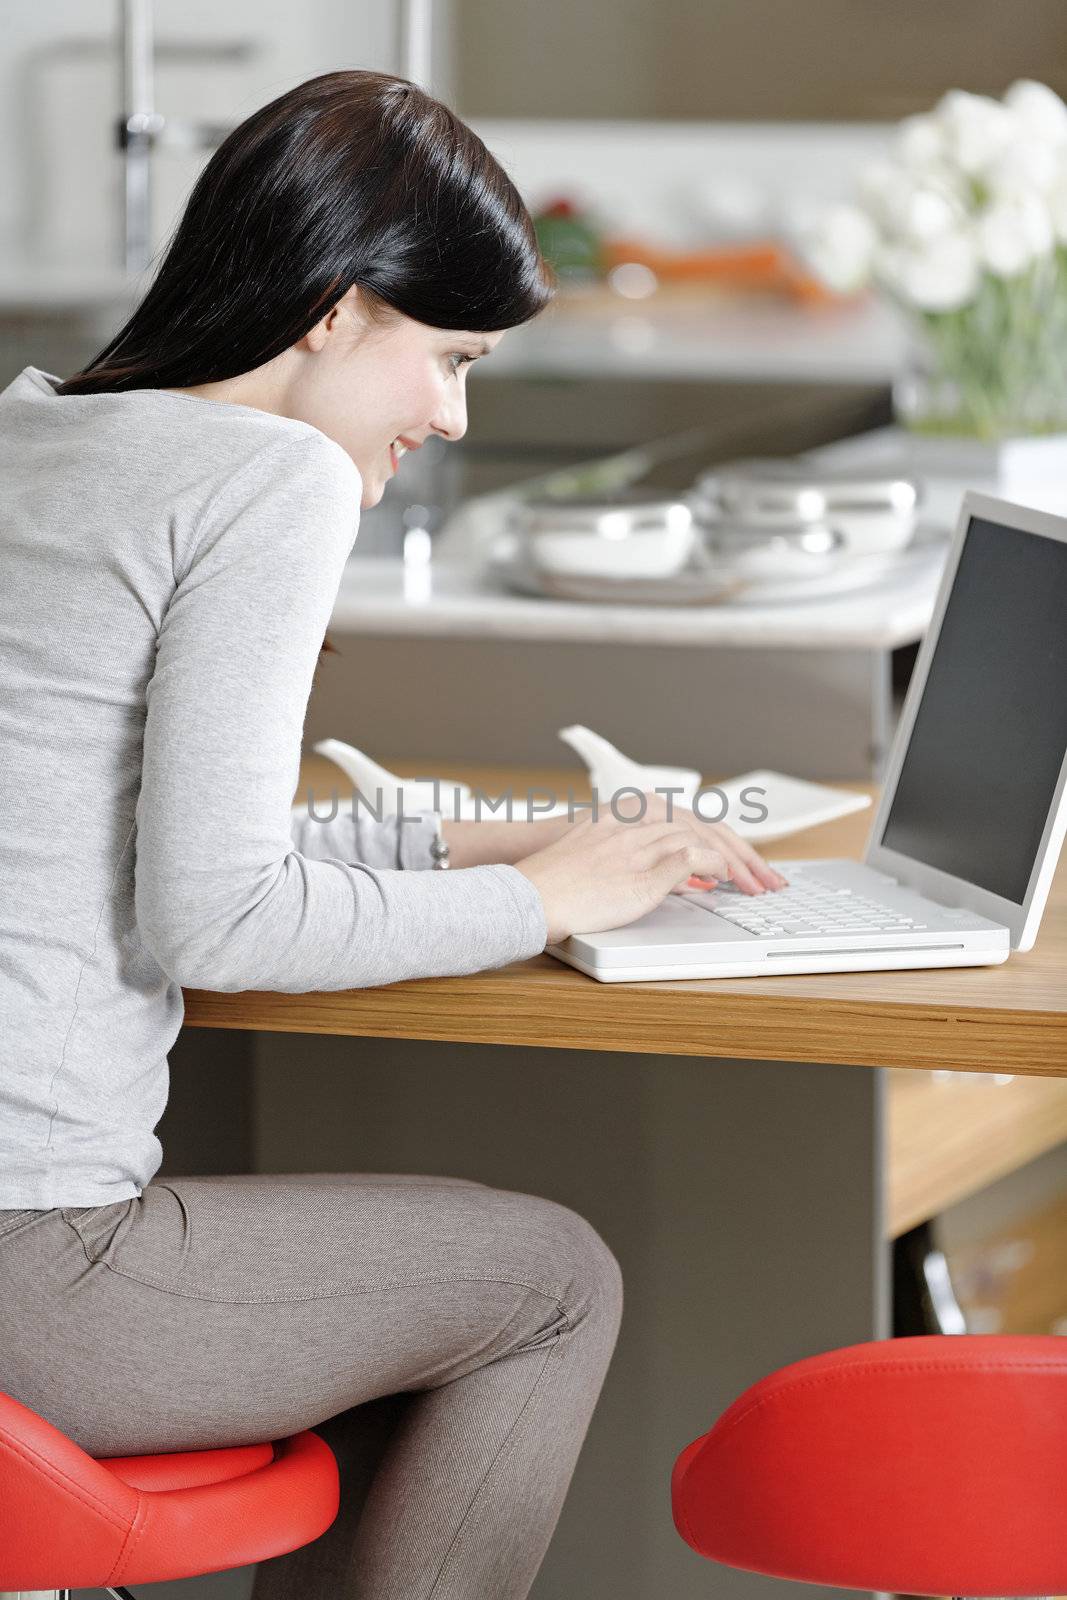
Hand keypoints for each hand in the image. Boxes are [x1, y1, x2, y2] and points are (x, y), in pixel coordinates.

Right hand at [513, 795, 783, 945]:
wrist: (529, 894)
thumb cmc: (559, 883)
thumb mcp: (606, 860)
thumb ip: (649, 862)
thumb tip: (694, 878)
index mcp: (629, 812)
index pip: (692, 819)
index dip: (725, 842)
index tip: (746, 864)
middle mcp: (637, 820)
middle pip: (706, 826)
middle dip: (743, 854)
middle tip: (768, 877)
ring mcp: (640, 841)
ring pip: (705, 840)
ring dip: (738, 864)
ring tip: (758, 885)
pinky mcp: (641, 866)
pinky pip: (691, 858)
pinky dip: (715, 867)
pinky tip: (729, 881)